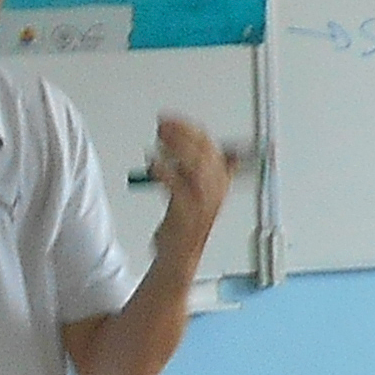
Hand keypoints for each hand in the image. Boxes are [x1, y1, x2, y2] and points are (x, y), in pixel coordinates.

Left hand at [146, 114, 232, 250]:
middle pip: (204, 151)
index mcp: (221, 181)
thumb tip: (182, 135)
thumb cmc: (185, 223)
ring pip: (195, 164)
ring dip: (175, 146)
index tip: (172, 119)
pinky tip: (153, 162)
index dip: (189, 127)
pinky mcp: (187, 213)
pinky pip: (177, 186)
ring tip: (159, 138)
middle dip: (182, 132)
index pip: (210, 144)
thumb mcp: (197, 190)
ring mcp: (202, 202)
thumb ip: (195, 165)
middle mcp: (215, 190)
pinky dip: (164, 170)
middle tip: (163, 124)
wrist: (180, 256)